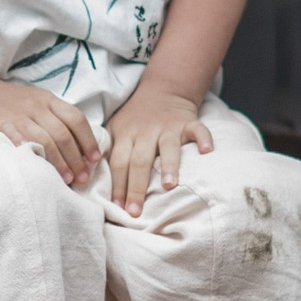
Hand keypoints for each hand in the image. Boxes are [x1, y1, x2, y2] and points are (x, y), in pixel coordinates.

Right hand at [0, 74, 101, 187]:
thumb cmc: (13, 104)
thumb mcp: (39, 103)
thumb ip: (57, 120)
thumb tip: (82, 149)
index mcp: (50, 100)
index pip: (76, 119)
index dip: (88, 140)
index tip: (95, 160)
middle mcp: (37, 105)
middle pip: (63, 133)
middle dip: (76, 158)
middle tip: (82, 178)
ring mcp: (18, 114)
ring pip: (44, 139)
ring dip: (58, 161)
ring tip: (66, 179)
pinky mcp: (1, 122)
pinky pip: (17, 138)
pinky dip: (29, 151)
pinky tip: (37, 167)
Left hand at [106, 80, 210, 210]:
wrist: (163, 89)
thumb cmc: (135, 117)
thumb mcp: (115, 127)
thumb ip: (107, 150)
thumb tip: (93, 178)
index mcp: (126, 134)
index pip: (119, 162)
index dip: (117, 185)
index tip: (118, 207)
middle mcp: (146, 131)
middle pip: (140, 161)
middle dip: (136, 187)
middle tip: (135, 211)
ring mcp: (168, 127)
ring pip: (168, 146)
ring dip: (169, 165)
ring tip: (168, 186)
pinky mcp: (188, 122)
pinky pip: (198, 130)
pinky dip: (204, 139)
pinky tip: (207, 151)